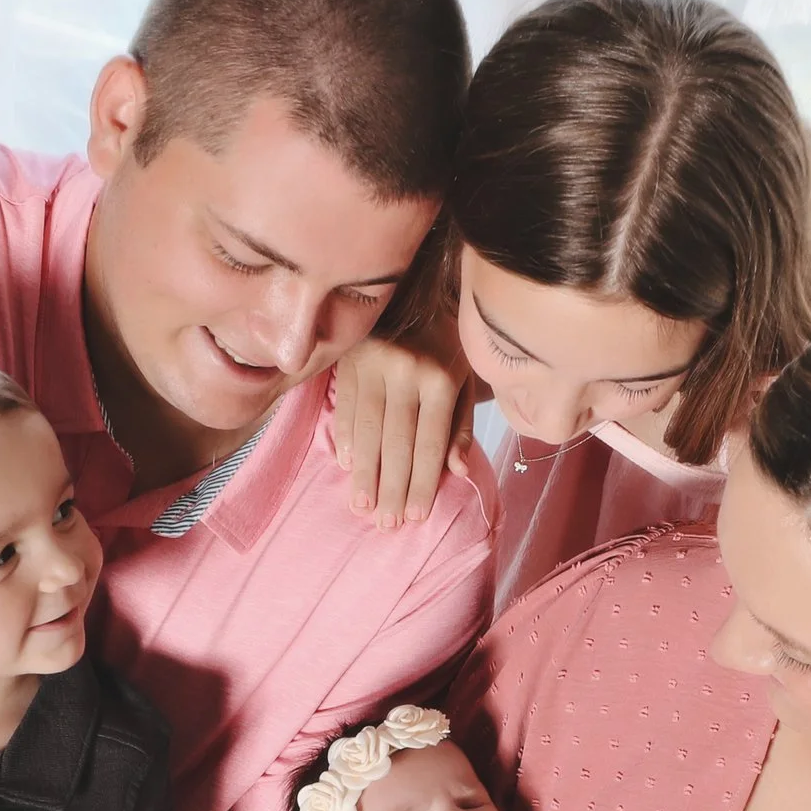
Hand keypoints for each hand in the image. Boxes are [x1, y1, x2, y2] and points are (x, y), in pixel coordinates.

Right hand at [330, 332, 475, 527]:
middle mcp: (406, 372)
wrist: (417, 286)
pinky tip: (347, 466)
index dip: (421, 482)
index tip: (414, 516)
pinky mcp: (349, 359)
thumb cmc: (447, 342)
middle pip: (396, 443)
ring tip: (362, 507)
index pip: (428, 443)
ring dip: (364, 473)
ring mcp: (374, 364)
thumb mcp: (465, 378)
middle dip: (390, 488)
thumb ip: (461, 425)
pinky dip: (346, 439)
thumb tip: (456, 471)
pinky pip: (346, 407)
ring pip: (367, 430)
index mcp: (440, 379)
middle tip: (385, 524)